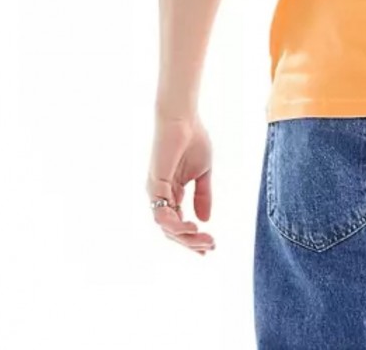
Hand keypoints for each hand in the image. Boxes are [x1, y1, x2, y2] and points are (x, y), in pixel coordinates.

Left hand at [145, 114, 215, 255]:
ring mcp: (156, 191)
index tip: (210, 247)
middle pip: (172, 230)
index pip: (178, 223)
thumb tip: (205, 220)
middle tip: (210, 246)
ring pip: (166, 227)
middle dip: (191, 242)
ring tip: (203, 240)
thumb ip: (203, 195)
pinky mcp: (155, 184)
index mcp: (171, 193)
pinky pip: (161, 213)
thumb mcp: (203, 172)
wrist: (184, 118)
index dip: (192, 238)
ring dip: (185, 237)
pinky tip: (192, 227)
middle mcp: (161, 196)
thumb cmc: (193, 139)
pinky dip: (175, 224)